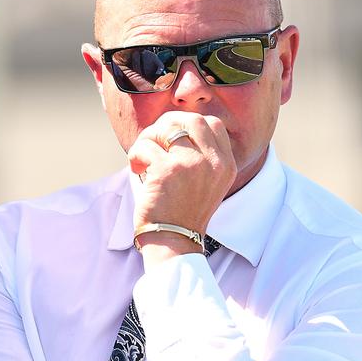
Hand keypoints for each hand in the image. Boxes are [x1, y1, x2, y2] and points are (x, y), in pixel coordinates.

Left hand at [128, 111, 236, 263]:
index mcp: (226, 164)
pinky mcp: (168, 170)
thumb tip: (169, 125)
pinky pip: (145, 146)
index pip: (213, 124)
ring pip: (166, 127)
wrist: (173, 241)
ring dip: (148, 138)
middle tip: (154, 141)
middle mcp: (214, 162)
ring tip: (143, 156)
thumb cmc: (182, 212)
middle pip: (192, 119)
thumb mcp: (204, 182)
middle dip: (168, 124)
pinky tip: (137, 169)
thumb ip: (198, 155)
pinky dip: (135, 155)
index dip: (188, 124)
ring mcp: (192, 164)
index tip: (172, 139)